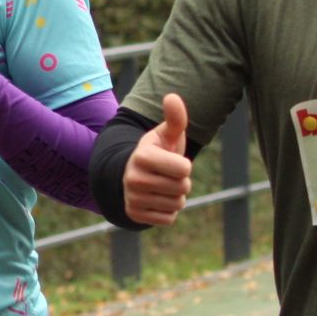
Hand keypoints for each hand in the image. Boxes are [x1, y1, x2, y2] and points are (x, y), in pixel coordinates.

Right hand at [125, 93, 192, 225]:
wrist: (134, 173)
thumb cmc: (158, 151)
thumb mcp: (167, 135)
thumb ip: (175, 118)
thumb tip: (172, 96)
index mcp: (142, 156)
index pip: (184, 169)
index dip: (184, 165)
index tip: (171, 160)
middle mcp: (133, 178)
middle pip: (182, 188)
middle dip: (181, 182)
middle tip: (168, 175)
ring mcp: (132, 198)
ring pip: (176, 204)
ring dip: (175, 197)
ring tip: (162, 186)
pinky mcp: (134, 214)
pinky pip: (168, 219)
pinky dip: (168, 211)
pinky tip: (157, 200)